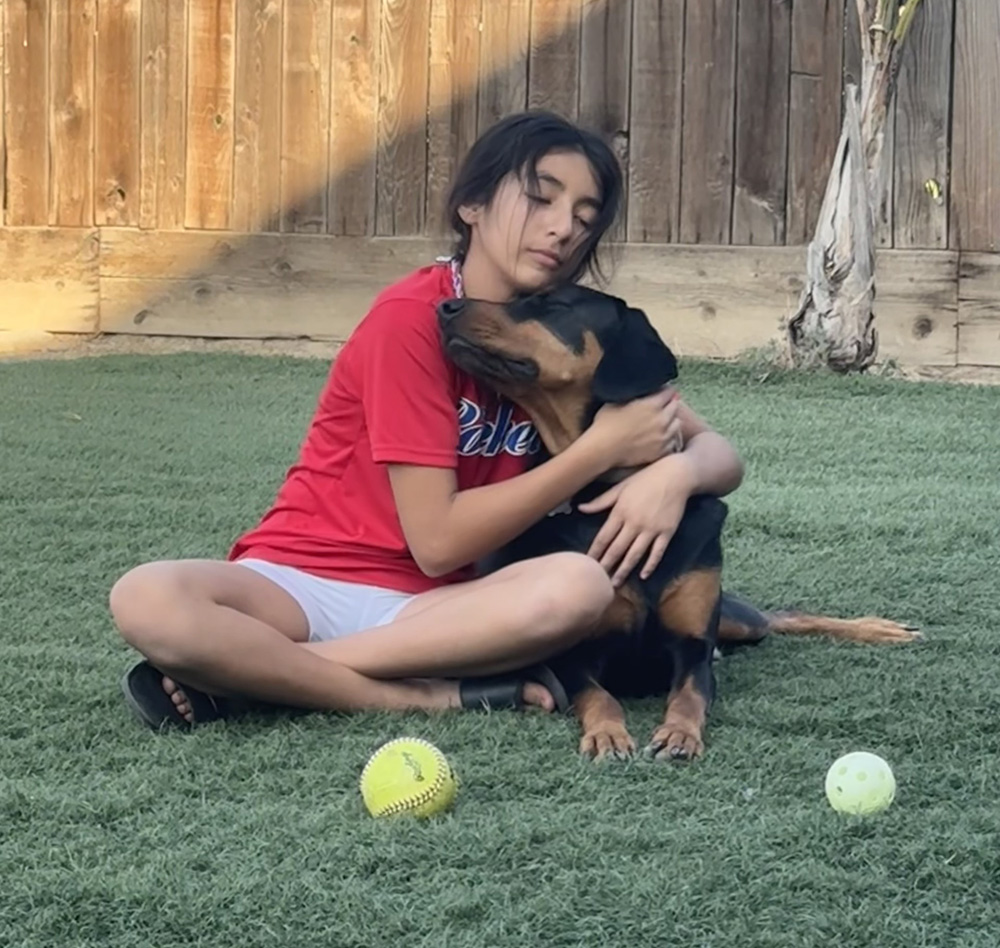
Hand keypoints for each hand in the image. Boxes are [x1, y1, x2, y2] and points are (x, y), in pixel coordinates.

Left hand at [578, 454, 695, 585]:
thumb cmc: (645, 479)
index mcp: (620, 512)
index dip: (595, 552)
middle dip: (606, 566)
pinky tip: (643, 576)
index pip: (604, 537)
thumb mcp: (620, 487)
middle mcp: (634, 523)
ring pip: (634, 554)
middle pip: (617, 549)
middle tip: (598, 581)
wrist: (676, 476)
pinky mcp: (667, 532)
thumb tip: (580, 508)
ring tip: (615, 584)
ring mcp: (651, 529)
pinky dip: (650, 565)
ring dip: (624, 570)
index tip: (587, 565)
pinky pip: (657, 552)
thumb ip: (601, 501)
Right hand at [587, 387, 683, 468]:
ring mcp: (664, 436)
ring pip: (677, 424)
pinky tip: (660, 438)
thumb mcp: (616, 400)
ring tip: (661, 423)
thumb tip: (640, 389)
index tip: (661, 392)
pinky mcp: (661, 451)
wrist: (603, 449)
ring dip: (671, 421)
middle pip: (675, 406)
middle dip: (669, 404)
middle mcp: (662, 419)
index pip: (669, 391)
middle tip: (661, 407)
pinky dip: (669, 439)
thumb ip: (634, 394)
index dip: (665, 390)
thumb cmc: (605, 424)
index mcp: (652, 404)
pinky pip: (673, 442)